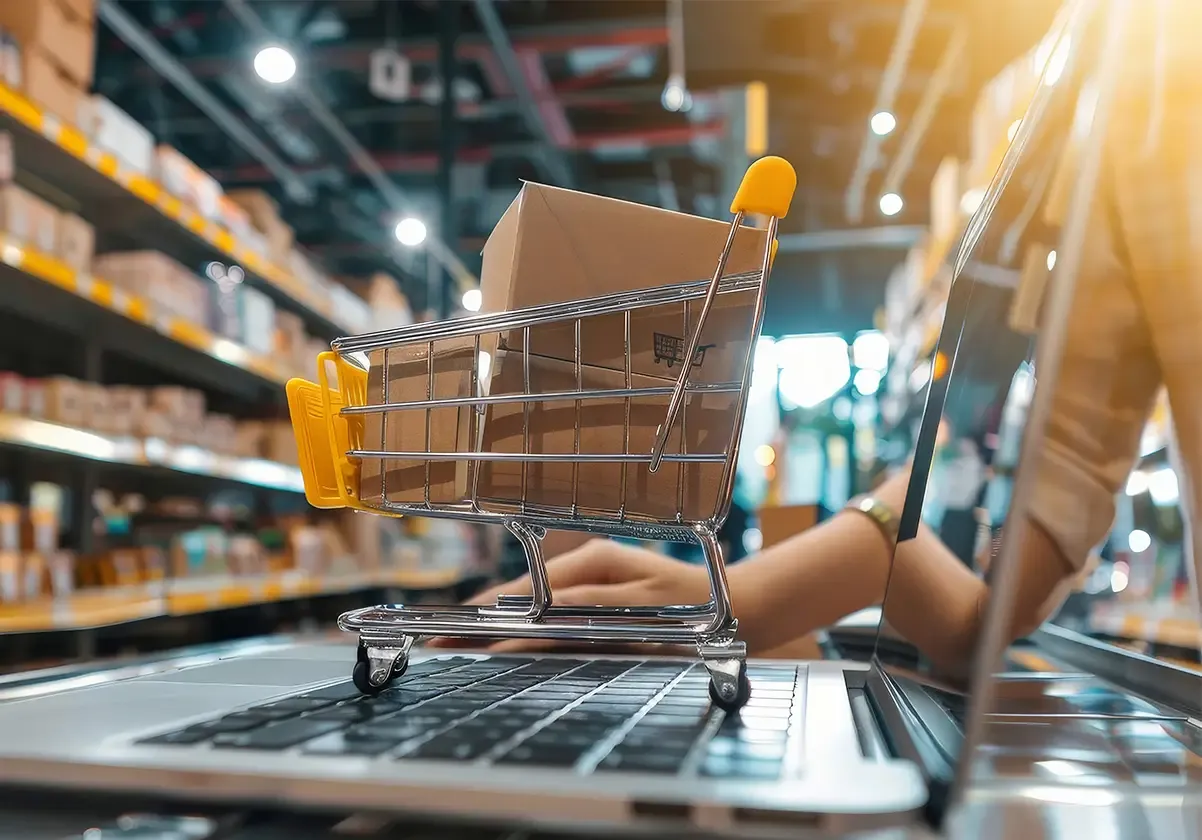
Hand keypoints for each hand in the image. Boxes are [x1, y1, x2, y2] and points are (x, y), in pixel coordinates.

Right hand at [429, 539, 712, 651]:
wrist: (745, 608)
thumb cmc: (701, 610)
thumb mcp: (640, 611)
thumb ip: (582, 614)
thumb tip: (530, 621)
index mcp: (593, 560)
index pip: (524, 592)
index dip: (484, 615)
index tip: (448, 632)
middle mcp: (588, 566)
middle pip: (521, 596)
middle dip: (479, 620)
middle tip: (436, 642)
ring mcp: (594, 581)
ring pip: (532, 606)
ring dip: (496, 625)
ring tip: (456, 643)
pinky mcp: (603, 600)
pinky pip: (552, 615)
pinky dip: (524, 629)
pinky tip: (505, 643)